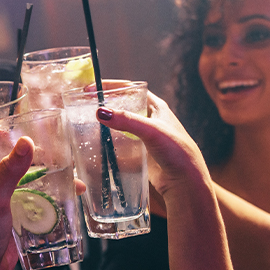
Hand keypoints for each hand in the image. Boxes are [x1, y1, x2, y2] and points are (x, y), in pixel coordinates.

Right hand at [95, 91, 210, 203]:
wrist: (185, 182)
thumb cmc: (177, 152)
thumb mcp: (152, 131)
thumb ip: (127, 121)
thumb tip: (101, 112)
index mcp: (156, 107)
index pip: (130, 88)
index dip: (111, 86)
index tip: (90, 88)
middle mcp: (150, 119)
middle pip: (123, 105)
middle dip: (105, 103)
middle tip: (84, 104)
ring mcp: (144, 136)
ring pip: (120, 124)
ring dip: (106, 122)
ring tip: (86, 122)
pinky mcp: (140, 152)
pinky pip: (120, 142)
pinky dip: (109, 140)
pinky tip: (97, 142)